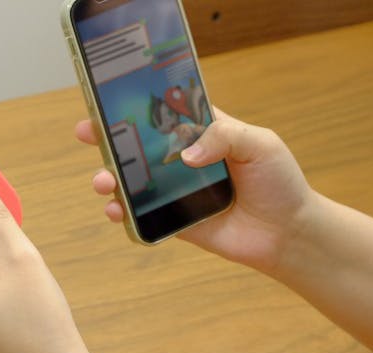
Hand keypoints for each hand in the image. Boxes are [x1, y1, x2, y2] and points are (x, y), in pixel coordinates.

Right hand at [76, 108, 319, 274]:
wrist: (286, 232)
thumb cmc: (278, 181)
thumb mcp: (259, 144)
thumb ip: (223, 136)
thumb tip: (184, 155)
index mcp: (200, 131)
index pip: (163, 111)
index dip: (135, 104)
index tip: (107, 99)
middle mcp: (181, 157)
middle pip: (136, 143)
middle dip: (107, 138)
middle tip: (86, 133)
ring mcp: (174, 189)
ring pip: (131, 179)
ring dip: (109, 177)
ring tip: (103, 181)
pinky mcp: (172, 219)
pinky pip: (139, 214)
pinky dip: (121, 211)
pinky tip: (116, 209)